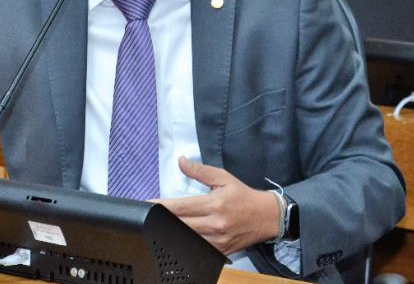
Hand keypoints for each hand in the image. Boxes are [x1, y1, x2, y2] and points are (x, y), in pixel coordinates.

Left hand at [154, 157, 280, 253]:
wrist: (267, 217)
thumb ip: (200, 171)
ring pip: (186, 239)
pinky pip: (197, 249)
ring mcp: (217, 240)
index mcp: (215, 205)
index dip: (161, 207)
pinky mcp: (220, 251)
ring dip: (172, 232)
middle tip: (149, 214)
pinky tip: (178, 236)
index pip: (181, 207)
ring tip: (160, 224)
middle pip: (179, 225)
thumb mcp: (224, 178)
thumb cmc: (244, 197)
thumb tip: (182, 162)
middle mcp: (215, 224)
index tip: (147, 204)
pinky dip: (186, 242)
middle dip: (162, 220)